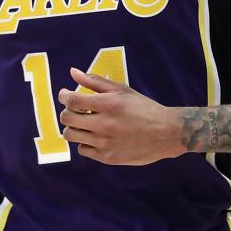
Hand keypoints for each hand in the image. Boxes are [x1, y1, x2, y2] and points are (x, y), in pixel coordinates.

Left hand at [56, 68, 187, 165]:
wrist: (167, 133)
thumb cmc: (144, 108)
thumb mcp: (122, 90)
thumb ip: (95, 81)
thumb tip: (72, 72)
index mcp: (109, 104)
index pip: (73, 100)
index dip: (64, 96)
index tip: (65, 95)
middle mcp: (105, 124)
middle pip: (67, 119)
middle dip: (66, 112)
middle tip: (75, 110)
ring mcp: (106, 143)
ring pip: (71, 135)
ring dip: (73, 127)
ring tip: (84, 123)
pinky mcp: (108, 158)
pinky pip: (83, 150)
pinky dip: (85, 142)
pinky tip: (95, 136)